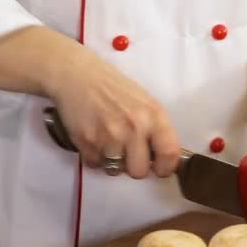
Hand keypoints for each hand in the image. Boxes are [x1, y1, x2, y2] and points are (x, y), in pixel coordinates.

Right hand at [46, 45, 180, 178]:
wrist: (77, 75)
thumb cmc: (115, 89)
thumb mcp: (146, 102)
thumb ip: (157, 129)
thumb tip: (164, 158)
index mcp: (154, 116)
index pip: (169, 153)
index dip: (165, 167)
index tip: (159, 169)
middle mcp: (134, 127)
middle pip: (139, 171)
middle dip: (134, 166)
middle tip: (128, 153)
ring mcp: (109, 136)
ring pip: (116, 170)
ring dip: (113, 162)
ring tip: (109, 143)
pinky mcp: (87, 141)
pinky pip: (95, 164)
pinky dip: (94, 156)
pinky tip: (94, 139)